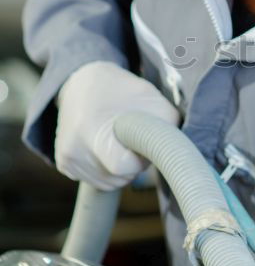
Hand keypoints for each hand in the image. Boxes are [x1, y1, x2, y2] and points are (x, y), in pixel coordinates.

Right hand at [55, 60, 179, 190]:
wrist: (80, 82)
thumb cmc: (120, 89)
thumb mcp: (149, 96)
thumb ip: (167, 123)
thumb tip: (180, 150)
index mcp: (91, 130)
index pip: (122, 167)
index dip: (138, 160)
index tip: (141, 144)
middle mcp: (74, 150)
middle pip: (118, 179)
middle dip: (133, 165)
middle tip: (133, 140)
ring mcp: (66, 159)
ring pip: (108, 183)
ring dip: (121, 169)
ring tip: (119, 142)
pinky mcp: (64, 164)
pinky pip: (96, 180)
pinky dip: (107, 169)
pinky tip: (106, 147)